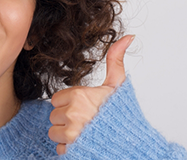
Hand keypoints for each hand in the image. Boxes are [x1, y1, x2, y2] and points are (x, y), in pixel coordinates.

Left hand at [48, 35, 134, 154]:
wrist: (133, 145)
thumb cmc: (123, 116)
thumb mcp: (118, 86)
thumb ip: (115, 60)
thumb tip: (128, 37)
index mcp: (80, 96)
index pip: (57, 99)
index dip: (68, 104)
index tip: (83, 108)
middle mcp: (74, 114)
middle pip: (54, 116)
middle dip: (66, 120)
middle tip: (85, 122)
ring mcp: (72, 134)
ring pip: (54, 133)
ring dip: (66, 136)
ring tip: (84, 133)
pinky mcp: (72, 150)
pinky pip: (59, 149)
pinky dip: (68, 149)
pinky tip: (83, 145)